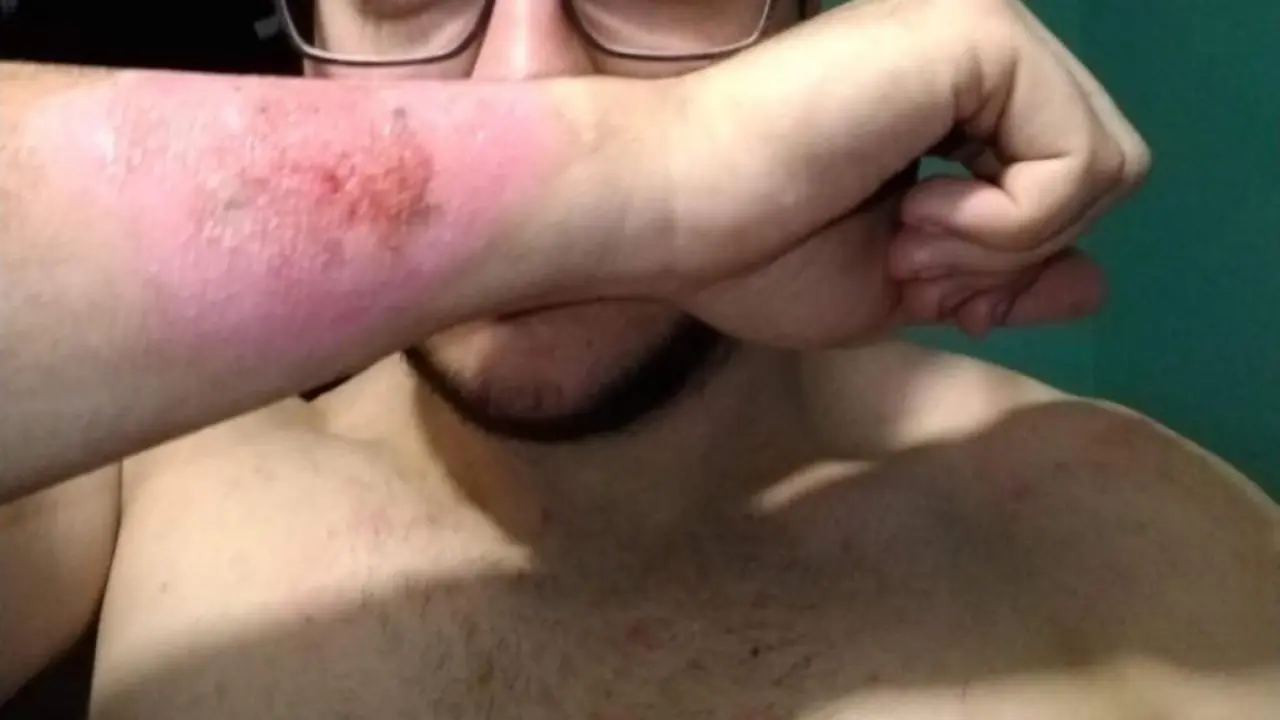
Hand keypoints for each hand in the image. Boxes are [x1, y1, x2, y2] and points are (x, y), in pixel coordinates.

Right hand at [662, 0, 1149, 345]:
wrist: (667, 209)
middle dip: (1014, 252)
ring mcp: (986, 29)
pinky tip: (914, 215)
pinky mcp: (984, 36)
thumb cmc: (750, 248)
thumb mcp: (897, 286)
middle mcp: (978, 46)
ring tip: (904, 236)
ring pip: (1108, 165)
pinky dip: (1009, 226)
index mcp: (952, 93)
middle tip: (905, 254)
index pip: (1063, 177)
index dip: (1009, 257)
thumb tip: (1095, 286)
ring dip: (1007, 243)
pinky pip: (1081, 161)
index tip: (912, 274)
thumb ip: (996, 277)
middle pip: (1103, 169)